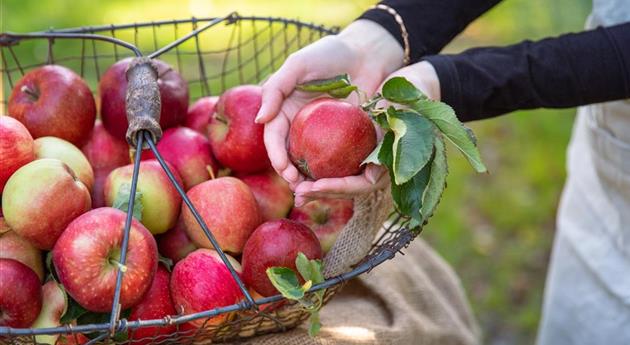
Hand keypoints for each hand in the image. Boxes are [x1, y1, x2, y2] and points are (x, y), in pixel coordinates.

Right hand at [255, 20, 403, 204]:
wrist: (366, 54)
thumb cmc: (329, 54)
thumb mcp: (299, 65)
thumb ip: (276, 88)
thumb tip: (259, 120)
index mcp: (283, 111)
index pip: (274, 138)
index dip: (277, 156)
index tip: (285, 170)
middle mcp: (299, 126)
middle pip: (290, 156)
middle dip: (291, 175)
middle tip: (299, 187)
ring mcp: (321, 135)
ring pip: (311, 163)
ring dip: (310, 179)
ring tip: (314, 191)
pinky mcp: (344, 139)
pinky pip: (337, 160)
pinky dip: (334, 173)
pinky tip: (338, 183)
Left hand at [291, 61, 440, 204]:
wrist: (408, 83)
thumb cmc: (408, 92)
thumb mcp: (400, 107)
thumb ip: (391, 130)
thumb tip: (372, 169)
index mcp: (390, 161)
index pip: (363, 184)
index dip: (340, 187)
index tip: (317, 184)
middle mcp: (376, 165)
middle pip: (347, 188)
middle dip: (323, 192)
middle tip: (299, 193)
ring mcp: (365, 160)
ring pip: (338, 180)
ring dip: (316, 187)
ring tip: (295, 190)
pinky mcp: (354, 151)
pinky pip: (334, 165)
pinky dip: (316, 169)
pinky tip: (295, 167)